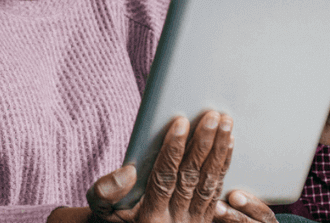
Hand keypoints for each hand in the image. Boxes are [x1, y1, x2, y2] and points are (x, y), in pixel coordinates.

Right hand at [83, 112, 275, 222]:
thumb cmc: (116, 218)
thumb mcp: (101, 208)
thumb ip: (107, 191)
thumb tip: (129, 172)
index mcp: (149, 217)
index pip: (164, 178)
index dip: (172, 150)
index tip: (180, 122)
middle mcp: (175, 221)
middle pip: (192, 177)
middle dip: (203, 144)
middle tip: (211, 116)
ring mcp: (192, 221)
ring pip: (209, 182)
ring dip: (218, 150)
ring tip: (224, 123)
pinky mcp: (204, 218)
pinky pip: (216, 189)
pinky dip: (223, 164)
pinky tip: (228, 143)